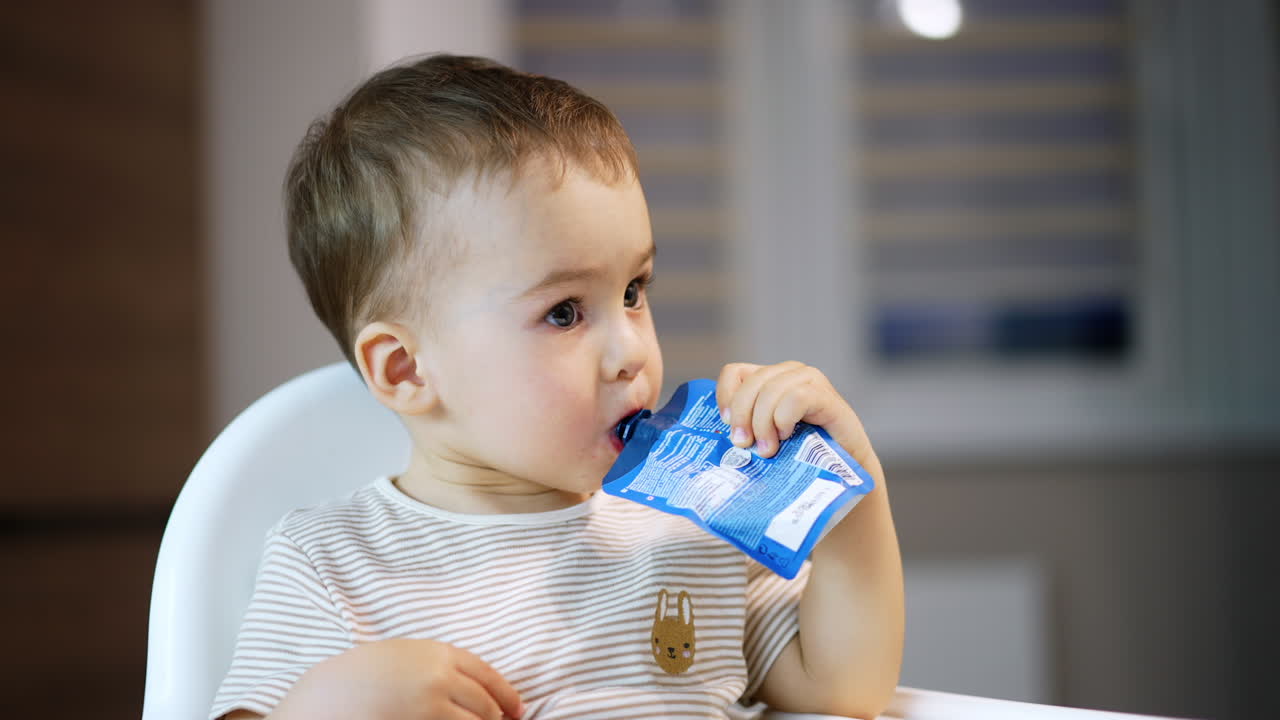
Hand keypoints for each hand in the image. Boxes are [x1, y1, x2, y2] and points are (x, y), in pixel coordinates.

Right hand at [271, 638, 523, 719]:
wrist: (327, 695)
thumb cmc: (363, 675)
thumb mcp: (404, 655)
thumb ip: (439, 664)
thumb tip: (473, 686)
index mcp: (439, 654)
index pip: (488, 675)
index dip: (507, 694)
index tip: (518, 709)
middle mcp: (441, 678)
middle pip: (486, 705)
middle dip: (497, 719)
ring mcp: (431, 706)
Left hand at [715, 361, 873, 465]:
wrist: (842, 477)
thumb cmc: (798, 460)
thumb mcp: (763, 441)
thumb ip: (743, 432)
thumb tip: (713, 441)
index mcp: (769, 380)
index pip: (734, 372)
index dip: (725, 397)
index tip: (725, 425)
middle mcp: (789, 374)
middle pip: (751, 382)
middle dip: (742, 416)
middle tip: (743, 445)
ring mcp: (810, 382)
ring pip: (771, 389)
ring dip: (763, 422)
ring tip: (767, 449)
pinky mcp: (828, 397)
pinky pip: (797, 397)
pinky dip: (784, 417)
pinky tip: (786, 435)